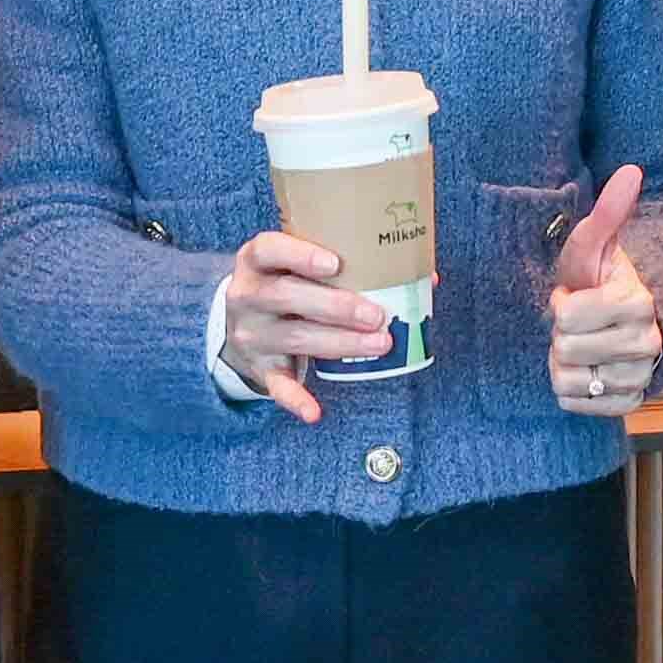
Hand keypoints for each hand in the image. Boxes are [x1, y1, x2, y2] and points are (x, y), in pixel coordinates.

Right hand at [210, 229, 401, 424]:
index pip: (270, 250)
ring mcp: (252, 334)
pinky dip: (296, 400)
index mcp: (256, 261)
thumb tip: (424, 276)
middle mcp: (247, 296)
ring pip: (295, 338)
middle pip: (287, 296)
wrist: (238, 324)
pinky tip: (315, 412)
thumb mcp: (297, 266)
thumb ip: (348, 262)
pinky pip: (277, 386)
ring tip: (380, 343)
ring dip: (340, 343)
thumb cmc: (286, 284)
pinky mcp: (260, 368)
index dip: (301, 255)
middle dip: (336, 306)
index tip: (336, 263)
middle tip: (376, 315)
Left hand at [545, 165, 659, 415]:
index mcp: (638, 304)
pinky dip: (568, 387)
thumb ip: (610, 211)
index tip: (576, 294)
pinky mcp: (627, 403)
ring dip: (564, 361)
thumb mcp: (595, 244)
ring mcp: (638, 376)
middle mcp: (645, 344)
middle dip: (562, 333)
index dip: (562, 304)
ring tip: (581, 342)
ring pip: (567, 379)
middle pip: (565, 349)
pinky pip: (572, 403)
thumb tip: (631, 170)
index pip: (568, 317)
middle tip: (578, 321)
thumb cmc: (602, 278)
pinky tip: (584, 366)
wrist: (627, 319)